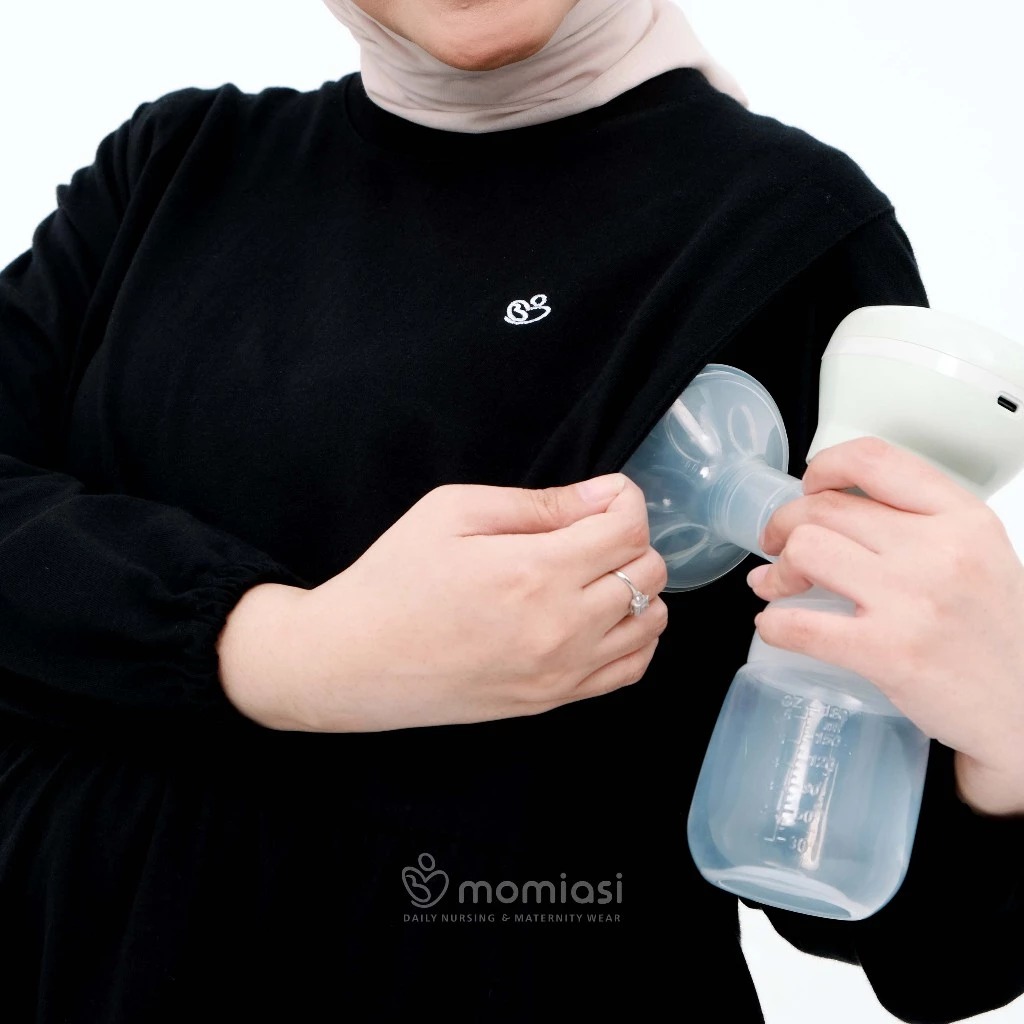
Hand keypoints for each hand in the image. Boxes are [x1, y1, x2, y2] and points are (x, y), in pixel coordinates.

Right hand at [217, 474, 667, 732]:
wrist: (353, 661)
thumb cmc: (394, 578)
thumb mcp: (451, 513)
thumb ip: (537, 504)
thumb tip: (603, 496)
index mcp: (536, 571)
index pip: (630, 528)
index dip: (624, 499)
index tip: (599, 496)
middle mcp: (563, 627)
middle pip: (650, 571)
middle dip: (628, 539)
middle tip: (585, 532)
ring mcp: (562, 671)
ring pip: (652, 621)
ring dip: (634, 588)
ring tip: (590, 575)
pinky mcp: (553, 701)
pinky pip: (632, 668)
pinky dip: (632, 635)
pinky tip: (597, 618)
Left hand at [745, 437, 1023, 815]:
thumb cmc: (996, 634)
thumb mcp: (978, 555)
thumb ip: (920, 523)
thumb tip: (837, 508)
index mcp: (961, 518)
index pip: (873, 460)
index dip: (823, 468)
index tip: (809, 488)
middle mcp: (938, 550)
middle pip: (825, 507)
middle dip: (785, 524)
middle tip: (777, 545)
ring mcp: (911, 600)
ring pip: (806, 550)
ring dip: (777, 570)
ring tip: (775, 587)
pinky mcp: (888, 652)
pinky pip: (800, 625)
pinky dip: (772, 625)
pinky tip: (774, 627)